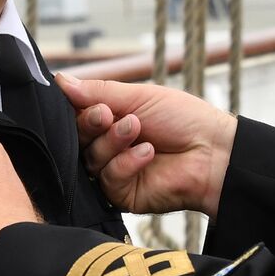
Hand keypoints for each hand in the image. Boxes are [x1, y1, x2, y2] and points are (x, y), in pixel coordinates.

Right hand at [57, 75, 236, 218]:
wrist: (214, 151)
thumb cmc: (184, 119)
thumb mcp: (140, 96)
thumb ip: (99, 91)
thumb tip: (60, 80)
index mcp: (110, 121)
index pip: (77, 116)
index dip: (79, 109)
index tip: (90, 101)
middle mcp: (108, 147)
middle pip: (76, 138)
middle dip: (91, 124)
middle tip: (108, 115)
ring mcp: (114, 172)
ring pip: (90, 159)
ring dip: (113, 142)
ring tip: (138, 130)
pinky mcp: (122, 195)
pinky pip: (108, 179)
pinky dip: (126, 163)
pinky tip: (147, 153)